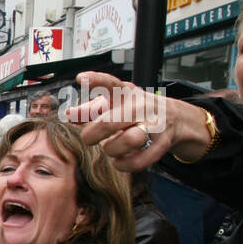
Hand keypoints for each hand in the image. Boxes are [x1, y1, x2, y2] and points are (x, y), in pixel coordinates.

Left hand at [66, 72, 204, 170]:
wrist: (174, 117)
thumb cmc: (135, 110)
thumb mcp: (114, 104)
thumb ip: (89, 110)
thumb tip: (68, 114)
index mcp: (125, 93)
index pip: (110, 84)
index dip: (95, 81)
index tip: (80, 79)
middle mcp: (140, 106)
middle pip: (110, 122)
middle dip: (93, 134)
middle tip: (88, 138)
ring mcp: (154, 124)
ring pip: (130, 140)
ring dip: (112, 149)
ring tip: (109, 148)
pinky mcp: (162, 143)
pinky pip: (140, 160)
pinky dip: (124, 165)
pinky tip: (118, 161)